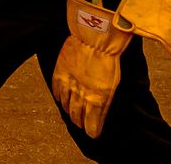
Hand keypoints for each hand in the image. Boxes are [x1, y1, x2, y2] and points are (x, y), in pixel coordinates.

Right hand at [52, 0, 133, 137]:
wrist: (96, 34)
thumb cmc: (110, 56)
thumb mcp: (113, 81)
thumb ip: (104, 97)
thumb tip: (100, 108)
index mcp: (98, 96)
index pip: (92, 122)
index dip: (92, 130)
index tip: (93, 135)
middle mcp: (82, 93)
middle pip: (78, 115)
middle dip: (80, 122)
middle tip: (82, 126)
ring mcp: (70, 82)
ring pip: (67, 105)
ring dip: (70, 112)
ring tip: (72, 116)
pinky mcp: (60, 72)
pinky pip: (57, 90)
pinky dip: (59, 97)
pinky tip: (62, 100)